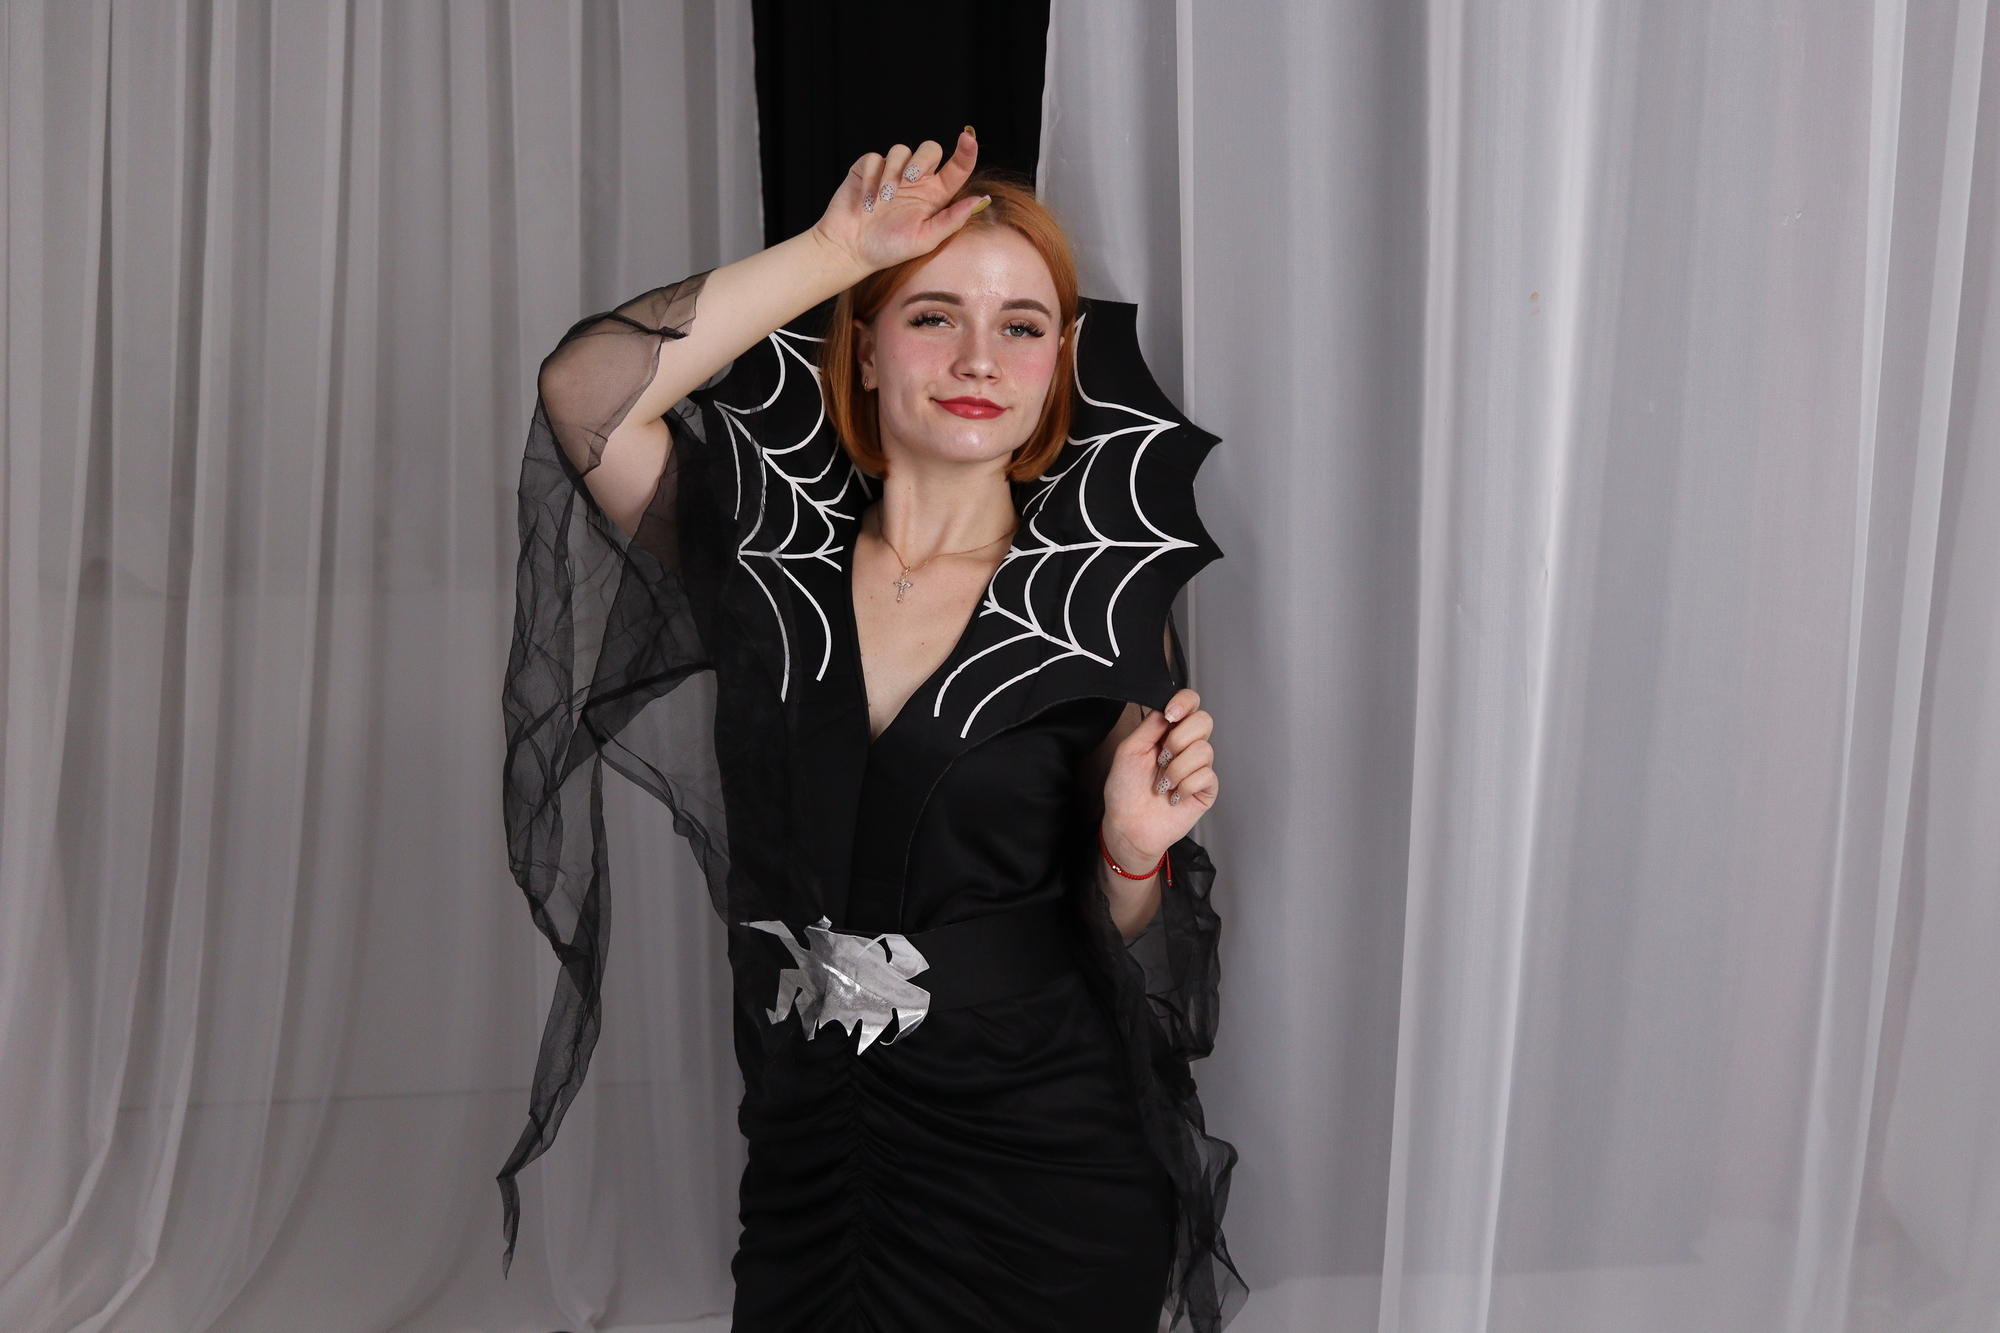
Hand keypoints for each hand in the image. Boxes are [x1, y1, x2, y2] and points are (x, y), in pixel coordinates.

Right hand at [808, 130, 986, 277]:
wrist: (850, 248)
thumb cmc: (888, 248)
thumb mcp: (925, 239)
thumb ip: (953, 219)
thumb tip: (983, 200)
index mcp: (935, 195)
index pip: (957, 167)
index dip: (966, 151)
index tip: (968, 138)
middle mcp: (916, 180)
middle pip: (930, 149)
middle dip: (921, 160)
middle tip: (909, 180)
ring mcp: (892, 172)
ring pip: (901, 150)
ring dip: (892, 173)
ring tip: (884, 200)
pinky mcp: (869, 168)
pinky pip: (874, 158)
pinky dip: (872, 177)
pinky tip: (868, 200)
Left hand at [1100, 688, 1218, 867]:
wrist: (1129, 825)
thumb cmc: (1125, 790)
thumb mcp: (1129, 749)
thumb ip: (1150, 725)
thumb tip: (1167, 707)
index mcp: (1168, 732)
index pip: (1189, 703)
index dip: (1184, 703)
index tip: (1170, 716)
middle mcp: (1186, 746)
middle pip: (1204, 721)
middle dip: (1178, 740)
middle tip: (1161, 757)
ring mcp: (1198, 767)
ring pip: (1204, 750)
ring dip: (1176, 769)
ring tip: (1162, 784)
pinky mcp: (1206, 788)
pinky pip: (1206, 775)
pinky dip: (1184, 787)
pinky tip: (1173, 797)